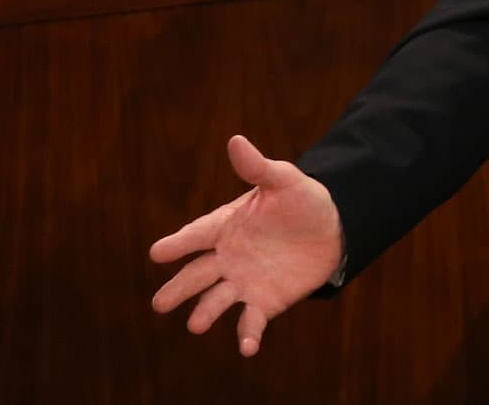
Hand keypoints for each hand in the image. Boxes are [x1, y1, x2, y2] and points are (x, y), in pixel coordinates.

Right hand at [149, 135, 344, 354]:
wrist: (332, 229)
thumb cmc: (301, 200)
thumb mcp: (283, 179)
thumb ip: (258, 167)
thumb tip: (236, 140)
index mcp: (226, 225)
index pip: (198, 234)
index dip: (179, 243)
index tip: (157, 253)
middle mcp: (228, 257)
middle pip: (198, 274)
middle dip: (179, 289)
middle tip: (158, 304)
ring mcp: (244, 281)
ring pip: (218, 299)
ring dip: (207, 312)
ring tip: (195, 326)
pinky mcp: (265, 302)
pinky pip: (252, 320)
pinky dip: (248, 334)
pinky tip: (246, 348)